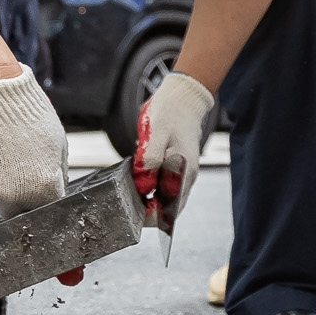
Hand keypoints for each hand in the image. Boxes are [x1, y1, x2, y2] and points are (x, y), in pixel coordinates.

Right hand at [0, 68, 67, 215]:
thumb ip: (57, 171)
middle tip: (10, 169)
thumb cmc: (22, 111)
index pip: (44, 208)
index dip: (39, 196)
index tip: (32, 182)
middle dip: (14, 196)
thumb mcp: (56, 141)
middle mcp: (14, 197)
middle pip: (14, 211)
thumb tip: (55, 186)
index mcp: (43, 189)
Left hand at [134, 72, 213, 231]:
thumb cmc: (171, 112)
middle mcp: (186, 174)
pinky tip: (140, 183)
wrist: (182, 97)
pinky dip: (152, 187)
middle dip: (150, 210)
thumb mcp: (157, 133)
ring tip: (132, 198)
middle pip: (169, 204)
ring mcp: (182, 170)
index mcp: (185, 170)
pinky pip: (164, 183)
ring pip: (166, 195)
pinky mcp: (176, 164)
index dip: (155, 216)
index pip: (172, 206)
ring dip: (151, 199)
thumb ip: (151, 158)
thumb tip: (144, 184)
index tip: (137, 217)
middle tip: (129, 209)